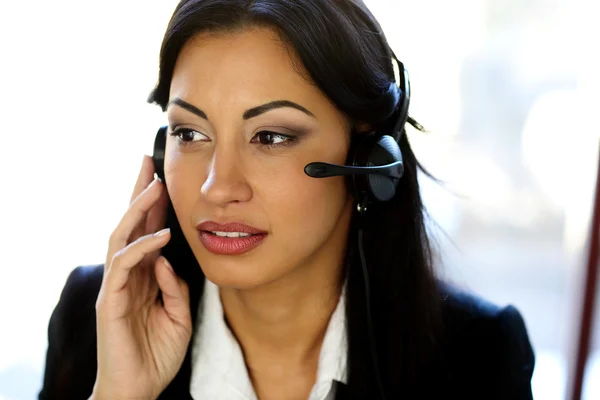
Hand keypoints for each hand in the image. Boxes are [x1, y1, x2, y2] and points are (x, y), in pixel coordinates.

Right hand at [92, 155, 191, 399]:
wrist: (139, 390)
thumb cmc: (157, 354)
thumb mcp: (178, 316)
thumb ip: (174, 287)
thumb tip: (169, 258)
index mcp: (143, 278)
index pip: (145, 233)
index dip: (152, 206)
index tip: (163, 178)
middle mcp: (127, 277)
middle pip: (129, 226)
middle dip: (138, 193)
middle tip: (148, 162)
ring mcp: (116, 287)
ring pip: (121, 238)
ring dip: (137, 210)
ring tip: (154, 185)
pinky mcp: (109, 302)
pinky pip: (124, 267)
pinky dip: (142, 247)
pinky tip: (162, 235)